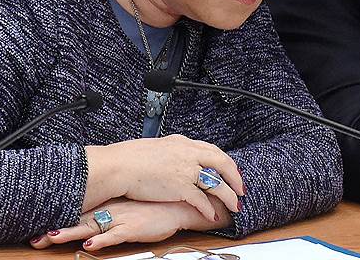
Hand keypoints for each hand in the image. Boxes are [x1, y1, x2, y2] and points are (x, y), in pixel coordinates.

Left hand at [30, 197, 230, 251]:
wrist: (179, 204)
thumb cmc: (154, 205)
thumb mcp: (128, 204)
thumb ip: (111, 209)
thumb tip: (95, 218)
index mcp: (107, 205)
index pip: (76, 212)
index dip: (56, 220)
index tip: (36, 227)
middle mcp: (110, 210)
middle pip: (77, 222)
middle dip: (55, 231)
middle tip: (34, 238)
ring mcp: (120, 218)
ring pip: (91, 227)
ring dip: (72, 233)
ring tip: (52, 237)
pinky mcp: (133, 228)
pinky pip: (114, 235)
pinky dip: (102, 240)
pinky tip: (90, 245)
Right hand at [84, 134, 244, 221]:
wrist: (118, 166)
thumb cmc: (129, 158)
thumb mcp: (157, 147)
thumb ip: (172, 152)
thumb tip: (175, 156)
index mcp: (182, 143)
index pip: (212, 149)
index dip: (225, 161)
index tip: (231, 170)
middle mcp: (188, 154)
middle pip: (222, 163)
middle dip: (235, 177)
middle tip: (241, 189)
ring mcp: (186, 170)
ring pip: (216, 183)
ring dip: (228, 196)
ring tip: (234, 206)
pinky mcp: (180, 187)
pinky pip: (201, 200)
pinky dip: (209, 209)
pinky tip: (212, 216)